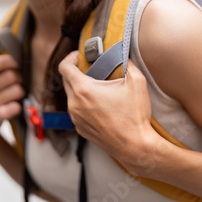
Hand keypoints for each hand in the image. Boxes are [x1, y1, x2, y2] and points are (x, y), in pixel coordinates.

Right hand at [0, 54, 23, 147]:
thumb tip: (18, 55)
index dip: (13, 62)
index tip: (19, 66)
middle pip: (11, 76)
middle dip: (20, 79)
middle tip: (21, 84)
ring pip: (16, 90)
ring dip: (21, 92)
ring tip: (18, 96)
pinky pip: (14, 107)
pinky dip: (18, 107)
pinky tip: (15, 108)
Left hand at [59, 51, 153, 165]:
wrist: (135, 147)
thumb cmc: (135, 116)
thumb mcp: (137, 82)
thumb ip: (128, 63)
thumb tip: (124, 54)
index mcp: (84, 90)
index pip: (64, 67)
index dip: (70, 57)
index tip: (80, 56)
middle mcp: (75, 104)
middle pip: (66, 80)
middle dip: (76, 72)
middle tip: (91, 68)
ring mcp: (76, 118)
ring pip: (71, 97)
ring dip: (80, 89)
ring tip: (98, 87)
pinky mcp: (80, 129)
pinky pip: (77, 111)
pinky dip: (84, 104)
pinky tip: (100, 104)